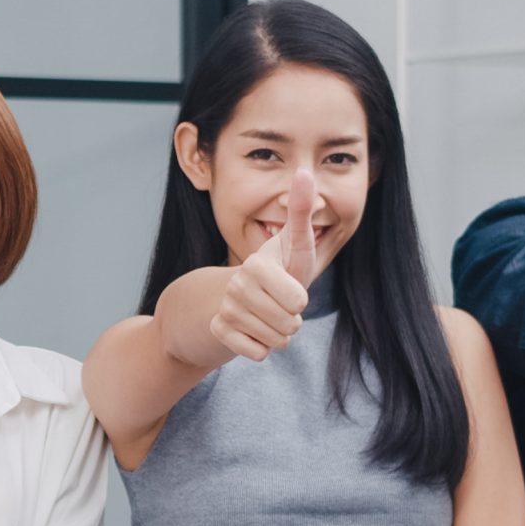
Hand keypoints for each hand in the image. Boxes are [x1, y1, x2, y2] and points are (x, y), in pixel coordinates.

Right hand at [206, 168, 318, 362]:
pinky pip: (256, 354)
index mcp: (256, 265)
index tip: (289, 285)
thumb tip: (306, 171)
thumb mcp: (295, 242)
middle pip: (287, 325)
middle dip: (291, 320)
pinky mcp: (219, 331)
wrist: (241, 293)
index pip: (297, 301)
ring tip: (269, 315)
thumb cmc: (280, 267)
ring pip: (275, 342)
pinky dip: (262, 348)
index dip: (300, 299)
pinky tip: (254, 330)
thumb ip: (301, 210)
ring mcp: (225, 309)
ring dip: (278, 334)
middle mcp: (236, 286)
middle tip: (280, 305)